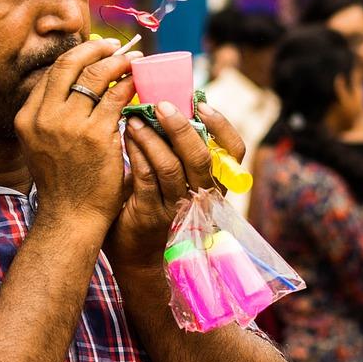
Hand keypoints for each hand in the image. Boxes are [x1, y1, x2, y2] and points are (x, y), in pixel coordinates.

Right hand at [15, 39, 136, 239]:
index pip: (53, 73)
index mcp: (27, 117)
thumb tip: (74, 82)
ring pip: (96, 76)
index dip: (77, 57)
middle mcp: (43, 117)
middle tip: (115, 46)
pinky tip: (138, 83)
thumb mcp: (40, 144)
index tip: (96, 52)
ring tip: (133, 60)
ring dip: (117, 63)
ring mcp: (69, 125)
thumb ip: (51, 114)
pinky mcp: (96, 135)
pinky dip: (129, 85)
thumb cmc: (62, 182)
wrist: (70, 217)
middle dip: (95, 50)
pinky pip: (116, 98)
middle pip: (69, 65)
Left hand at [107, 101, 245, 270]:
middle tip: (161, 104)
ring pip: (171, 166)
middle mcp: (202, 196)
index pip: (234, 152)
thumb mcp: (177, 178)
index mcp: (214, 183)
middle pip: (201, 157)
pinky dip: (137, 152)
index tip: (203, 105)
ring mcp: (176, 208)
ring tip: (136, 118)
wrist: (138, 256)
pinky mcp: (150, 214)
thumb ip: (178, 150)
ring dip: (152, 137)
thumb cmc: (158, 206)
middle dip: (181, 126)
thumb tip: (170, 106)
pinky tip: (128, 137)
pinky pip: (146, 177)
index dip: (222, 126)